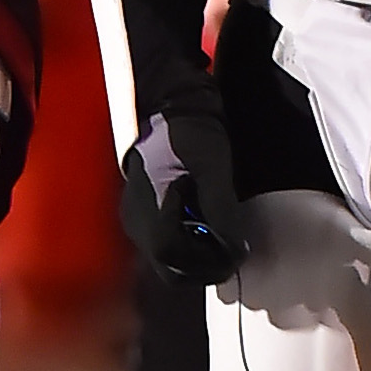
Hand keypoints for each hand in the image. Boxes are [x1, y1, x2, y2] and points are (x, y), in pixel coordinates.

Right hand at [122, 94, 247, 283]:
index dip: (205, 262)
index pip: (171, 257)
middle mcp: (136, 218)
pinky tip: (204, 225)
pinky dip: (186, 244)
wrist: (171, 104)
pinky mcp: (143, 212)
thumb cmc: (190, 132)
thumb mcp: (214, 171)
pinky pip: (163, 243)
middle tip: (230, 253)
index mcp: (149, 208)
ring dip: (195, 256)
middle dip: (201, 265)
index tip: (232, 255)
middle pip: (167, 266)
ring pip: (165, 259)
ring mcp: (137, 216)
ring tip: (220, 237)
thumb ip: (222, 213)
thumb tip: (233, 250)